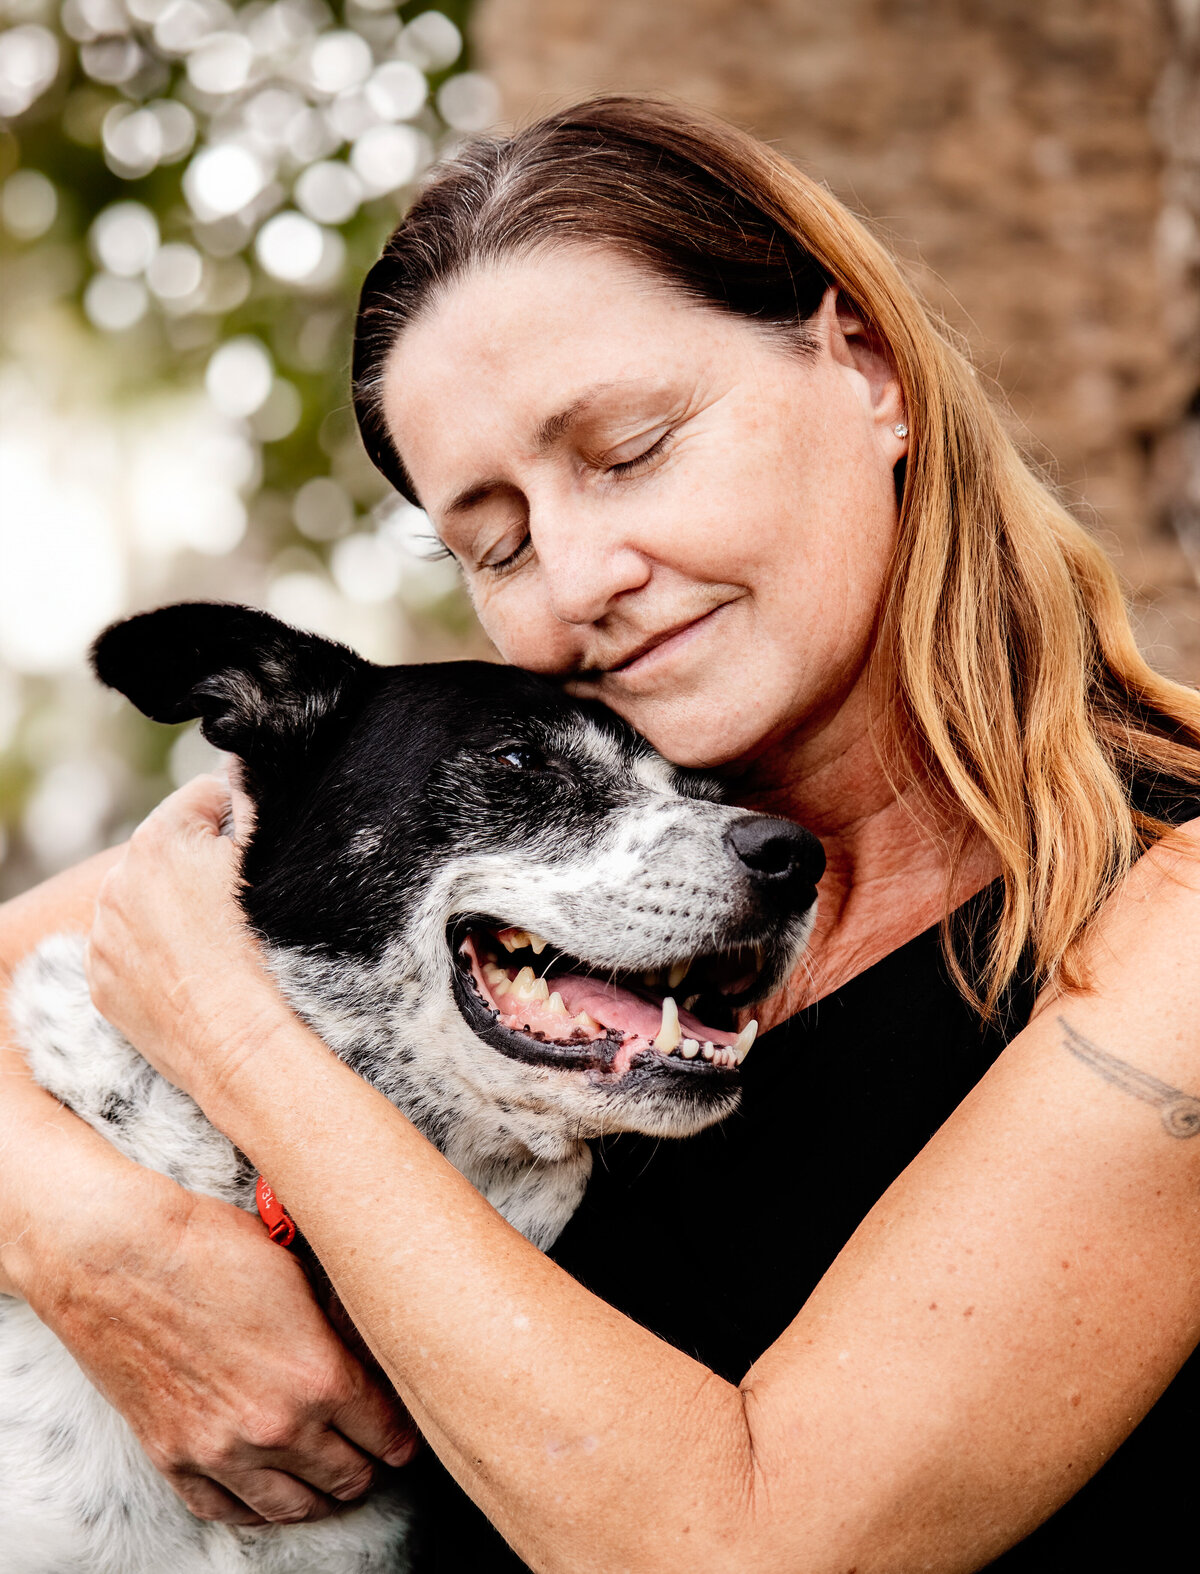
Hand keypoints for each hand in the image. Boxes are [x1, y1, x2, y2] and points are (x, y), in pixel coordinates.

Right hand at [13, 1165, 416, 1523]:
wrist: (116, 1256)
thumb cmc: (209, 1246)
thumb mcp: (299, 1272)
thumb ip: (337, 1326)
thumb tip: (367, 1347)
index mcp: (320, 1377)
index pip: (387, 1435)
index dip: (403, 1435)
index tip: (406, 1433)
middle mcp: (277, 1427)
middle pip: (348, 1478)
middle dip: (368, 1466)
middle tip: (373, 1452)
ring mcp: (222, 1451)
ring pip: (293, 1507)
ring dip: (319, 1495)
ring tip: (330, 1479)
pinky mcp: (175, 1458)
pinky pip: (228, 1510)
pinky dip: (257, 1508)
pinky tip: (270, 1493)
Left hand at [86, 772, 286, 1107]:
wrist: (237, 1040)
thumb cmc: (260, 949)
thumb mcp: (267, 859)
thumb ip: (251, 802)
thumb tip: (241, 775)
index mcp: (159, 839)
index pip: (203, 797)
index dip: (238, 818)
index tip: (256, 851)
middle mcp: (117, 881)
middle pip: (170, 848)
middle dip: (200, 863)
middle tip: (240, 901)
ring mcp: (104, 935)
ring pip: (145, 900)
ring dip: (174, 907)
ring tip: (216, 940)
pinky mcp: (101, 982)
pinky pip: (129, 949)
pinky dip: (156, 953)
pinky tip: (192, 970)